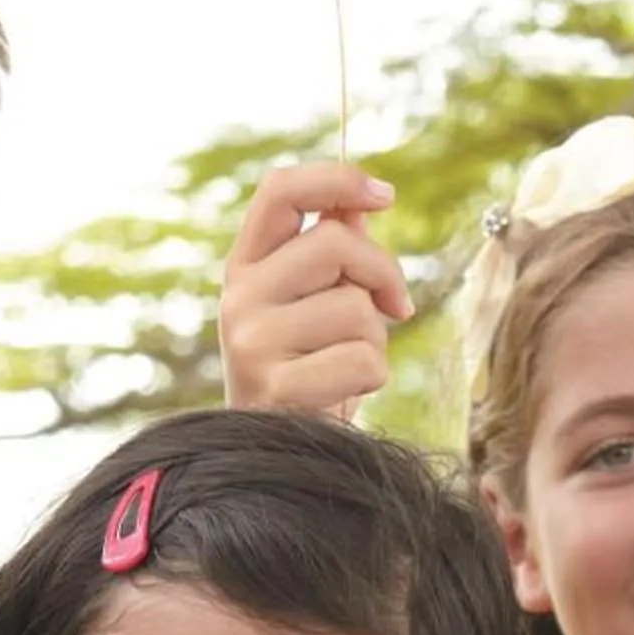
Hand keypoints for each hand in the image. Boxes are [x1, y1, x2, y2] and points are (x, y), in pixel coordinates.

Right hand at [218, 163, 412, 416]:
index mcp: (246, 265)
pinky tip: (345, 393)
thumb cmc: (307, 371)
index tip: (387, 196)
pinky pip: (362, 360)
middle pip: (336, 243)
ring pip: (356, 308)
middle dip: (383, 274)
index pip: (280, 189)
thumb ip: (333, 250)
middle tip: (395, 308)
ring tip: (349, 363)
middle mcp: (238, 297)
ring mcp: (251, 343)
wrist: (276, 455)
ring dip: (376, 338)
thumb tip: (363, 199)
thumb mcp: (313, 303)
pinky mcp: (275, 389)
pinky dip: (372, 377)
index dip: (338, 179)